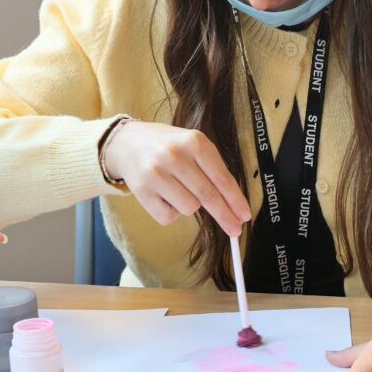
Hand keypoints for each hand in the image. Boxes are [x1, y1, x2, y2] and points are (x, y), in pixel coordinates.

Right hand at [104, 121, 251, 235]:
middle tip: (235, 230)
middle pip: (208, 196)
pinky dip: (171, 212)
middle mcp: (174, 155)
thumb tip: (234, 205)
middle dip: (225, 216)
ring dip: (190, 205)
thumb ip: (213, 169)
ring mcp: (156, 173)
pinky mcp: (141, 190)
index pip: (221, 178)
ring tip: (178, 188)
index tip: (245, 215)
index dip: (236, 200)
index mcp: (194, 141)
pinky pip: (168, 216)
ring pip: (189, 208)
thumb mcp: (192, 145)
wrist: (126, 143)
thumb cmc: (168, 146)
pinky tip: (164, 195)